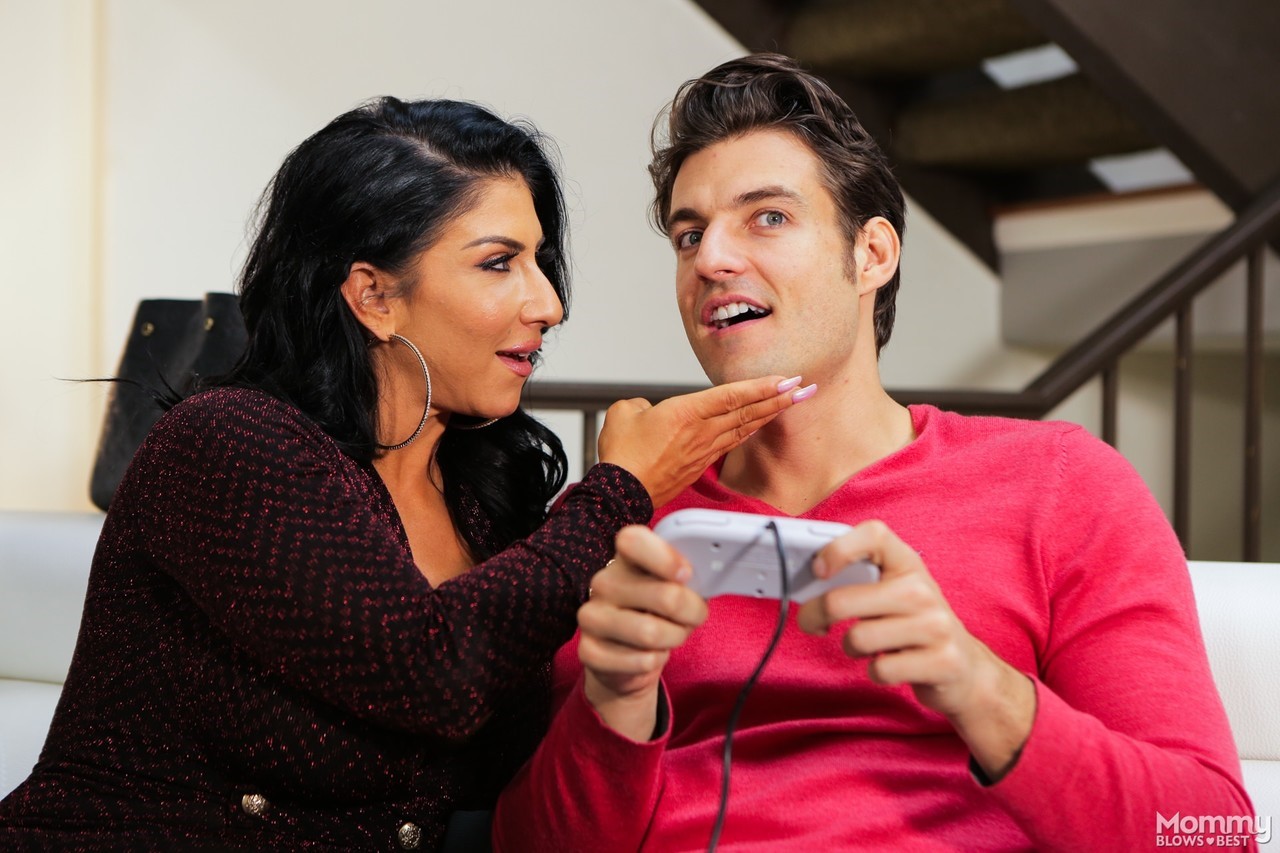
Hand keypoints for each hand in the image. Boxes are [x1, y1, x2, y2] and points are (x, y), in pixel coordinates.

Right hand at [577, 525, 707, 739]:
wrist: (628, 658)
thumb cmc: (658, 614)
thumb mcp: (675, 588)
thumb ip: (689, 576)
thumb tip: (714, 575)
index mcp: (625, 558)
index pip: (633, 541)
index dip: (665, 557)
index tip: (687, 574)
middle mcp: (603, 583)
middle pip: (664, 596)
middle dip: (692, 612)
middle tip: (695, 616)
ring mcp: (591, 616)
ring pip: (652, 632)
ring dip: (675, 638)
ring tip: (672, 635)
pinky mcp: (588, 651)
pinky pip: (640, 660)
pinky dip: (656, 661)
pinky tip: (648, 654)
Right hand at [597, 376, 812, 506]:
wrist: (620, 493)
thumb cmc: (622, 456)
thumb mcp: (623, 413)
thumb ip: (640, 405)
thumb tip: (647, 410)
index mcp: (686, 413)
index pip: (732, 395)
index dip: (761, 387)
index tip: (785, 380)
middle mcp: (701, 431)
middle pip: (746, 411)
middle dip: (777, 399)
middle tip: (802, 388)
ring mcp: (702, 450)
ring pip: (742, 428)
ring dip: (768, 414)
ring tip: (789, 403)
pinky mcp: (699, 465)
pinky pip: (730, 443)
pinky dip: (747, 432)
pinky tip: (757, 426)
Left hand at [796, 520, 1034, 779]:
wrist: (965, 669)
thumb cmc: (913, 624)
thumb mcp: (892, 592)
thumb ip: (857, 580)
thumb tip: (805, 582)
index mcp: (907, 563)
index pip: (874, 534)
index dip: (839, 548)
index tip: (818, 571)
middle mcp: (923, 589)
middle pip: (841, 601)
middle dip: (814, 616)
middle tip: (812, 622)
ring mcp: (936, 626)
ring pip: (857, 639)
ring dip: (852, 648)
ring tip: (870, 646)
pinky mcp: (942, 662)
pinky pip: (880, 670)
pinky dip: (875, 672)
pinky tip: (892, 664)